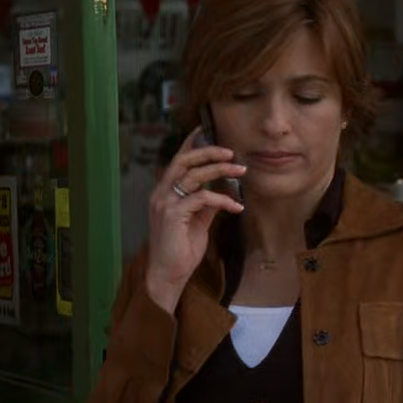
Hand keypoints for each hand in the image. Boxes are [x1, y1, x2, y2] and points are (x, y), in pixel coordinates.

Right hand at [145, 127, 245, 311]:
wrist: (169, 273)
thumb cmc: (182, 248)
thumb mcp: (197, 220)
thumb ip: (205, 203)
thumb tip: (221, 188)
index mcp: (165, 191)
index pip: (178, 160)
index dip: (191, 142)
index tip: (207, 129)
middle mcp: (160, 193)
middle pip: (184, 161)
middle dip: (209, 151)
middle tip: (232, 152)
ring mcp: (164, 203)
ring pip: (193, 176)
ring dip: (220, 170)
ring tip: (241, 170)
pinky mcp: (172, 215)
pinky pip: (201, 198)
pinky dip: (222, 199)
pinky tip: (237, 207)